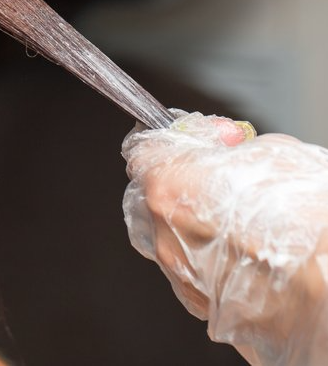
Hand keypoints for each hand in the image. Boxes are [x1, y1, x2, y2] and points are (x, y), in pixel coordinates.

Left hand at [124, 112, 327, 365]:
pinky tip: (250, 257)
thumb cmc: (313, 222)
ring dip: (196, 225)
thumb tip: (225, 145)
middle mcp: (165, 237)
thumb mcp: (271, 152)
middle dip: (181, 183)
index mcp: (169, 188)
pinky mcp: (208, 312)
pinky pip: (196, 277)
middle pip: (152, 197)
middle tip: (222, 178)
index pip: (143, 152)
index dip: (173, 142)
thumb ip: (229, 147)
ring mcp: (183, 280)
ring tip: (243, 221)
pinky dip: (213, 263)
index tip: (196, 142)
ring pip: (172, 241)